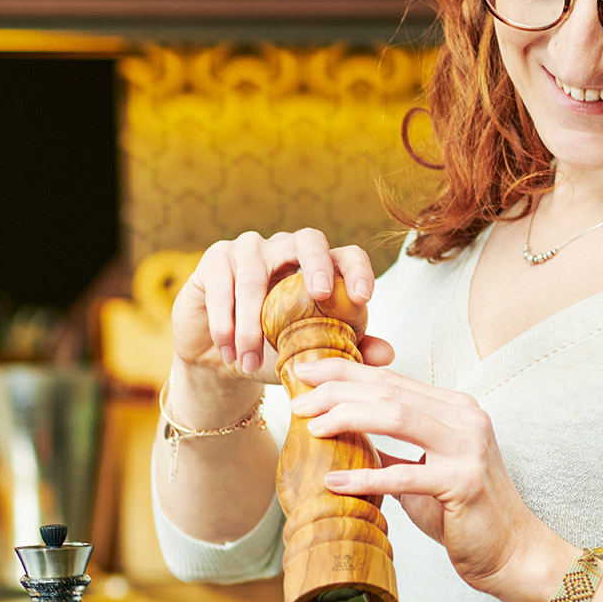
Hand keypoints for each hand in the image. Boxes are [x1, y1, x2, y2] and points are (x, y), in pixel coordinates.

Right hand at [171, 229, 392, 385]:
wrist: (222, 360)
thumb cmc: (274, 352)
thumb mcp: (311, 358)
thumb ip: (348, 353)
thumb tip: (387, 354)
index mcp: (320, 268)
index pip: (347, 255)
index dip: (358, 270)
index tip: (363, 298)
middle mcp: (288, 249)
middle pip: (308, 239)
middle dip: (317, 263)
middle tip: (321, 294)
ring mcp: (250, 249)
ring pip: (254, 274)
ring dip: (251, 322)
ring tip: (250, 361)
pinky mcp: (215, 259)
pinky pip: (220, 284)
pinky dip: (225, 322)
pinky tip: (229, 352)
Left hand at [293, 359, 547, 594]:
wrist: (511, 551)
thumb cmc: (465, 513)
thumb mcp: (426, 470)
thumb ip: (395, 448)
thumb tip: (348, 434)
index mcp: (457, 409)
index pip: (393, 380)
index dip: (345, 372)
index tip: (306, 373)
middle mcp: (466, 419)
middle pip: (390, 390)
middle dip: (337, 390)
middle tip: (298, 401)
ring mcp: (469, 448)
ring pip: (396, 416)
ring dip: (347, 418)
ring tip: (312, 428)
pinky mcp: (464, 483)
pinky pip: (403, 475)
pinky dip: (364, 477)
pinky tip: (334, 481)